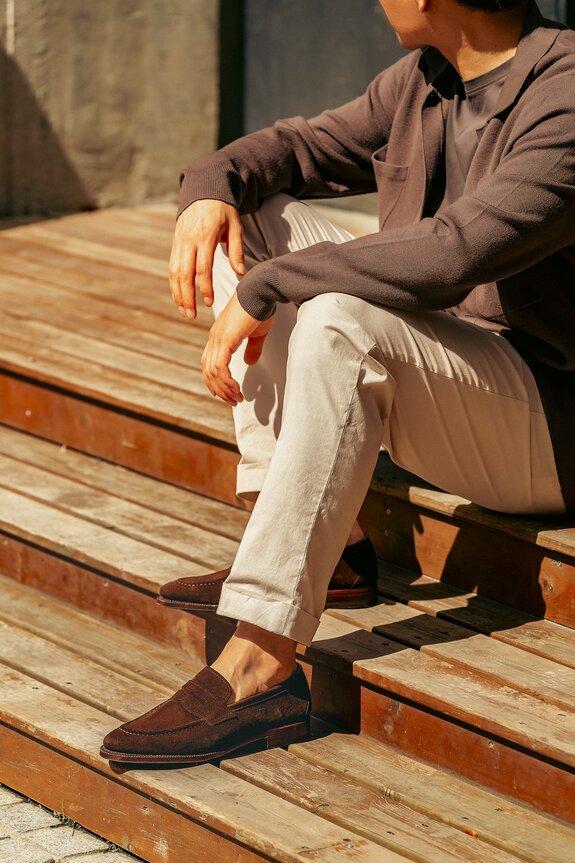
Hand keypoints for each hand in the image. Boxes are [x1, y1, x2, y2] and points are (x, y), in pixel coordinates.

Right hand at [169, 200, 244, 318]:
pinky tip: (179, 298)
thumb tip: (240, 274)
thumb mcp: (235, 226)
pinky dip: (174, 284)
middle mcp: (188, 241)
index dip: (205, 288)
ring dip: (178, 294)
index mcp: (205, 237)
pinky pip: (172, 267)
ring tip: (184, 312)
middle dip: (187, 297)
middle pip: (184, 274)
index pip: (203, 268)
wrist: (204, 189)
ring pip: (174, 273)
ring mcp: (179, 242)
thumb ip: (237, 250)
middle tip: (191, 316)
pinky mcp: (175, 243)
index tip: (210, 303)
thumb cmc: (224, 210)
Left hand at [202, 294, 273, 404]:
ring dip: (225, 388)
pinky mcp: (225, 339)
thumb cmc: (260, 307)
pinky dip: (226, 381)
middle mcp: (214, 338)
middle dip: (220, 389)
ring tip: (237, 398)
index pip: (210, 363)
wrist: (261, 290)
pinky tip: (236, 388)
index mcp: (219, 335)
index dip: (216, 381)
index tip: (227, 393)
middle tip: (233, 400)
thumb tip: (249, 363)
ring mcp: (218, 338)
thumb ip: (252, 348)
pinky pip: (220, 367)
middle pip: (208, 371)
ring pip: (213, 372)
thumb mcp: (256, 333)